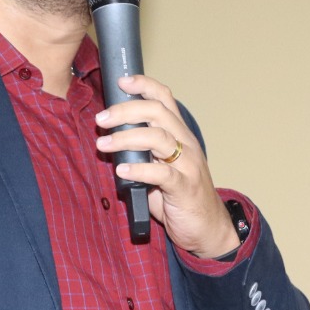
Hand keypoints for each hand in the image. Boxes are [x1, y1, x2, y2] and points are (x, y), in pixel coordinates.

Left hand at [95, 74, 239, 257]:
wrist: (207, 228)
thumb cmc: (179, 196)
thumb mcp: (159, 168)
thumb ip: (140, 153)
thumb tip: (109, 141)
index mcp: (180, 135)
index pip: (165, 99)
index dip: (144, 85)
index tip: (122, 81)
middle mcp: (186, 144)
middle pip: (157, 113)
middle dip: (126, 111)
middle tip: (102, 119)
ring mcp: (188, 165)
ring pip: (158, 138)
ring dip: (127, 138)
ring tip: (104, 144)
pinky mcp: (184, 188)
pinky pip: (162, 173)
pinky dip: (139, 169)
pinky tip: (121, 171)